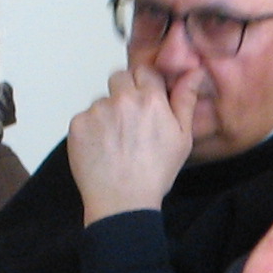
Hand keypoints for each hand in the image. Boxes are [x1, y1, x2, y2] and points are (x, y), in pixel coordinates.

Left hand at [68, 67, 197, 222]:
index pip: (145, 70)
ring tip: (115, 142)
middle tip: (129, 121)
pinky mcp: (78, 124)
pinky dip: (91, 130)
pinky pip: (84, 117)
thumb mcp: (182, 138)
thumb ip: (185, 100)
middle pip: (119, 77)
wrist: (122, 202)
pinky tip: (101, 149)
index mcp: (151, 99)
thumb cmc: (155, 173)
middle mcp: (122, 99)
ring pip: (102, 100)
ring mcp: (97, 110)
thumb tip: (194, 71)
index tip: (146, 101)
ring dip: (107, 113)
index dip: (145, 84)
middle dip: (124, 92)